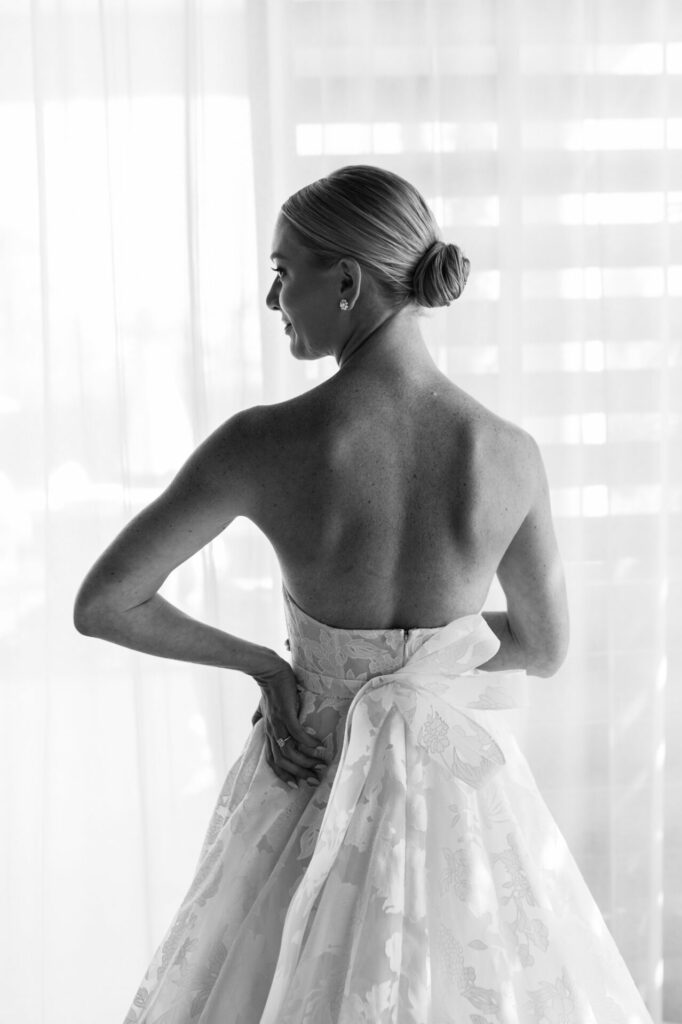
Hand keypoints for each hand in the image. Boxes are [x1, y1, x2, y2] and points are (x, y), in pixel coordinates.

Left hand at [252, 655, 330, 787]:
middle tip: (315, 780)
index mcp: (268, 734)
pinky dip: (309, 743)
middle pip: (284, 762)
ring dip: (308, 761)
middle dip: (300, 774)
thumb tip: (256, 724)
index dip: (283, 776)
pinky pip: (298, 735)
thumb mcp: (262, 708)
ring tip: (322, 764)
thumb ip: (259, 718)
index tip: (296, 786)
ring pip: (291, 752)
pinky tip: (320, 746)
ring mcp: (279, 725)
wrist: (270, 673)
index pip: (273, 762)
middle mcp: (272, 733)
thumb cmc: (269, 690)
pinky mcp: (286, 716)